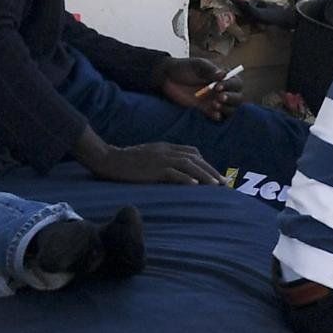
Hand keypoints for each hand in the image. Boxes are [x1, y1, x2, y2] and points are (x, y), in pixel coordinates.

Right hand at [83, 140, 225, 187]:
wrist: (109, 158)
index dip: (205, 163)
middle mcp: (166, 151)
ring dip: (204, 175)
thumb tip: (175, 169)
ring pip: (188, 165)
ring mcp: (160, 159)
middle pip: (195, 158)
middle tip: (223, 183)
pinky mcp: (153, 169)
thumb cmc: (126, 160)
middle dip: (211, 170)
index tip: (215, 175)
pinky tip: (195, 186)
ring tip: (215, 185)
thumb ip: (162, 158)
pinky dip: (186, 179)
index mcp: (165, 147)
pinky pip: (173, 173)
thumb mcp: (148, 155)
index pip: (192, 152)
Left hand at [159, 56, 238, 120]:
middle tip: (219, 98)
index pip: (236, 83)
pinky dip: (218, 117)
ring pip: (231, 109)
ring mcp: (216, 102)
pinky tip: (213, 114)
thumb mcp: (198, 65)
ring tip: (215, 105)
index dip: (230, 85)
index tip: (218, 87)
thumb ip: (210, 70)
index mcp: (224, 77)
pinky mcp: (207, 112)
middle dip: (232, 99)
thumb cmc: (185, 68)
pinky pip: (219, 117)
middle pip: (238, 98)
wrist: (167, 78)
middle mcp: (223, 90)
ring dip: (227, 108)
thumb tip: (224, 75)